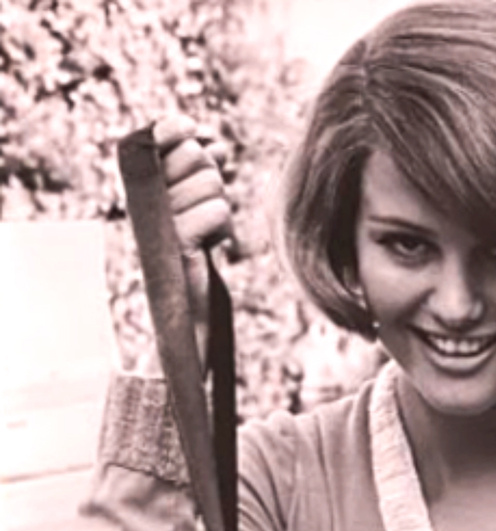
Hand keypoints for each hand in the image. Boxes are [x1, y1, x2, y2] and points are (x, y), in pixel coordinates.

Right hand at [150, 115, 232, 358]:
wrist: (189, 306)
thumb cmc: (196, 250)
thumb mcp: (198, 203)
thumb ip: (201, 169)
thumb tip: (215, 143)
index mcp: (142, 184)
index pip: (159, 136)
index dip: (179, 130)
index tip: (194, 131)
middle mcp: (143, 198)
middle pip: (194, 156)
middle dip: (212, 177)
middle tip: (206, 207)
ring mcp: (157, 220)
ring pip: (210, 183)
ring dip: (221, 206)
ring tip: (208, 231)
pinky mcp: (176, 243)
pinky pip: (216, 212)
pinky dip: (224, 228)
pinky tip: (213, 245)